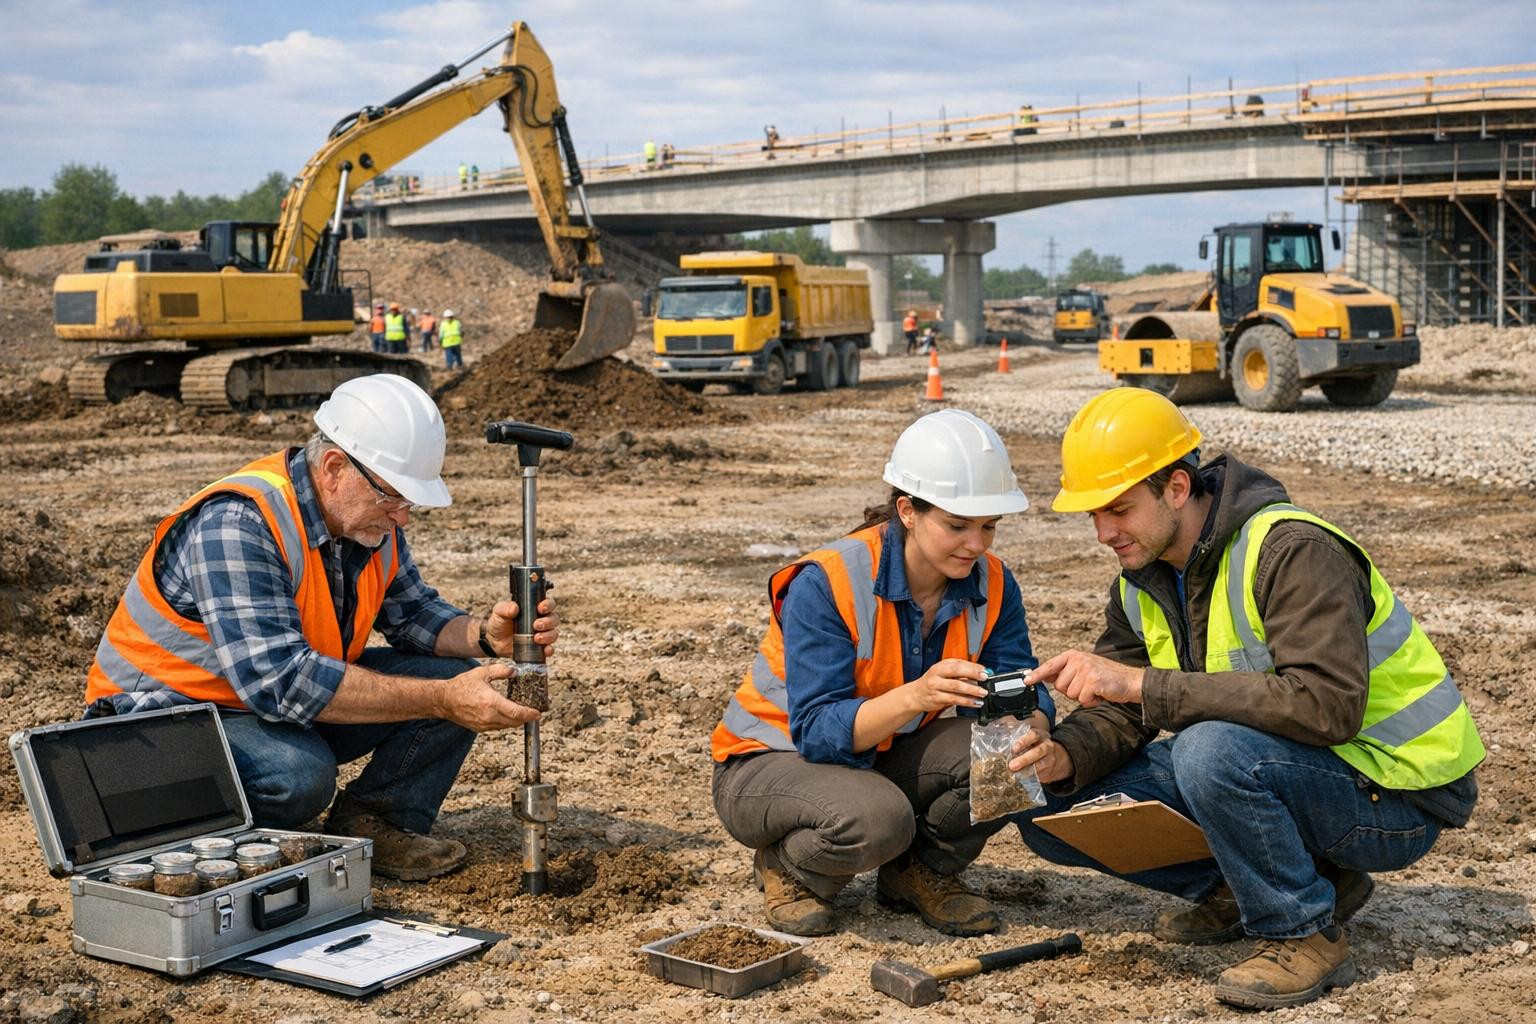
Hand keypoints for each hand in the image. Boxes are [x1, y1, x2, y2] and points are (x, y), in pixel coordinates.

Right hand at [439, 663, 540, 730]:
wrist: (444, 700)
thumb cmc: (461, 686)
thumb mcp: (482, 673)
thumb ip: (500, 671)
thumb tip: (514, 671)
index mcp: (491, 702)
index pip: (516, 712)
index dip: (529, 714)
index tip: (537, 712)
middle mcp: (489, 716)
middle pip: (514, 722)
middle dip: (525, 718)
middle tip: (533, 713)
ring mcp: (484, 724)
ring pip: (506, 726)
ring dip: (516, 721)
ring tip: (522, 713)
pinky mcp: (479, 728)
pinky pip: (497, 727)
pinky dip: (505, 723)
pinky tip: (508, 715)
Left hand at [483, 597, 559, 658]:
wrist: (494, 642)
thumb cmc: (499, 623)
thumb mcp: (499, 612)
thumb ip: (505, 608)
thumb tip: (514, 607)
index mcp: (534, 609)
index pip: (548, 604)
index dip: (548, 605)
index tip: (541, 608)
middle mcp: (541, 621)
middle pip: (554, 619)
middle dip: (548, 622)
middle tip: (536, 625)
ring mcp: (541, 635)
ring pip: (553, 634)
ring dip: (548, 636)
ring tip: (536, 638)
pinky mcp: (539, 648)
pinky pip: (549, 649)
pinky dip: (549, 649)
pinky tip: (545, 650)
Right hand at [903, 658, 988, 714]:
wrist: (915, 695)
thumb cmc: (932, 683)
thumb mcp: (943, 673)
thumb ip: (959, 672)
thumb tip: (979, 674)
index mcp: (940, 666)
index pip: (958, 663)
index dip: (972, 666)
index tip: (984, 670)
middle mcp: (936, 674)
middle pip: (956, 671)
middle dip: (972, 674)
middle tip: (984, 678)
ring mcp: (935, 686)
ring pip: (955, 687)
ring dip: (971, 690)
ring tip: (982, 693)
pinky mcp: (937, 698)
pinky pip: (954, 700)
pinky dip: (966, 701)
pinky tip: (975, 703)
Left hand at [1007, 711, 1073, 783]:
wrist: (1060, 759)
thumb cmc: (1037, 745)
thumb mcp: (1032, 737)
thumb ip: (1018, 732)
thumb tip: (1002, 725)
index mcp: (1041, 735)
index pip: (1034, 735)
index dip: (1024, 741)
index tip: (1014, 748)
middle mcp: (1047, 747)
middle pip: (1038, 752)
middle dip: (1024, 759)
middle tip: (1012, 765)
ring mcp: (1049, 760)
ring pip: (1039, 766)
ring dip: (1026, 771)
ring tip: (1015, 773)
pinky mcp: (1049, 772)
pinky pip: (1039, 776)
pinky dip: (1029, 777)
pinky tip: (1020, 778)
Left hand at [1029, 650, 1143, 707]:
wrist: (1131, 681)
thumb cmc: (1106, 677)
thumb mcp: (1084, 669)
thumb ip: (1066, 672)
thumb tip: (1045, 676)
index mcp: (1073, 656)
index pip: (1050, 665)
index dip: (1037, 675)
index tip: (1026, 680)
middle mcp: (1078, 660)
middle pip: (1059, 686)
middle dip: (1072, 691)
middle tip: (1087, 686)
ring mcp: (1085, 669)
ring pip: (1070, 694)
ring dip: (1082, 697)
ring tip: (1095, 689)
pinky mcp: (1093, 681)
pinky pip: (1082, 699)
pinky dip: (1091, 701)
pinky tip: (1100, 694)